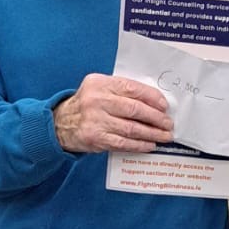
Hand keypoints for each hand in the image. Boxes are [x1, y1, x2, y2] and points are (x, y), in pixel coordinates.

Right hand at [54, 74, 172, 153]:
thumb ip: (120, 91)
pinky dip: (139, 145)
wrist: (60, 124)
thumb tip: (153, 102)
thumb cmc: (86, 105)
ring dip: (151, 133)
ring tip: (164, 136)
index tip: (164, 105)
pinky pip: (123, 143)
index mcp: (100, 83)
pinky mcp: (95, 138)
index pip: (131, 88)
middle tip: (168, 123)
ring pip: (131, 128)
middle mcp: (97, 100)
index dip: (151, 97)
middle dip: (155, 117)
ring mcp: (96, 120)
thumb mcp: (99, 89)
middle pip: (134, 109)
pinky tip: (149, 145)